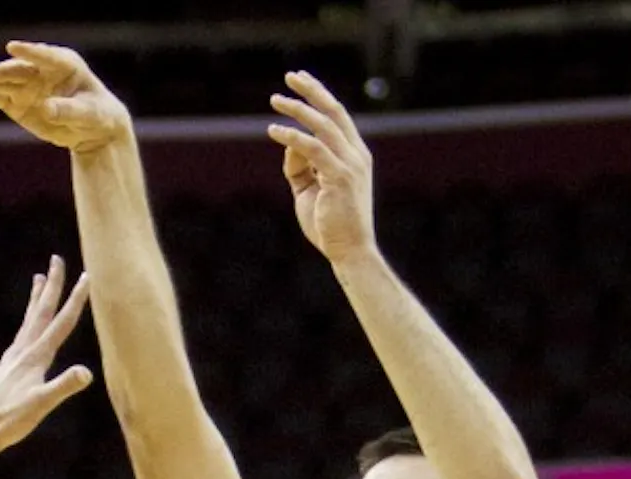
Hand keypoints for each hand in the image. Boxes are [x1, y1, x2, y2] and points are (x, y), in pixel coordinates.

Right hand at [0, 41, 129, 152]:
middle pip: (18, 69)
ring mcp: (27, 85)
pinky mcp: (17, 101)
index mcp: (64, 64)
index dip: (29, 52)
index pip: (44, 56)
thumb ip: (68, 110)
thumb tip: (46, 108)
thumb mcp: (88, 114)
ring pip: (3, 82)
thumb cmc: (96, 114)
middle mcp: (41, 70)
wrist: (90, 128)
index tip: (11, 47)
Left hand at [0, 255, 92, 457]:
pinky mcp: (7, 367)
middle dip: (52, 285)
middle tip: (57, 259)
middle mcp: (23, 351)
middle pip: (41, 311)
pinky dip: (28, 321)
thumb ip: (63, 387)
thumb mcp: (40, 405)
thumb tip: (86, 372)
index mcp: (36, 357)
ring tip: (38, 278)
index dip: (76, 299)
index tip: (87, 276)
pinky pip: (22, 334)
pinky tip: (28, 326)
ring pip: (29, 320)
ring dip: (36, 297)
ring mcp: (13, 358)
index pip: (61, 322)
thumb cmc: (9, 421)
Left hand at [268, 72, 377, 265]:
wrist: (349, 251)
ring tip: (275, 100)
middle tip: (290, 76)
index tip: (300, 82)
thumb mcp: (309, 189)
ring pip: (323, 126)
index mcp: (354, 155)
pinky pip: (313, 149)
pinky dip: (292, 138)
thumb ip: (299, 166)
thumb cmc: (329, 223)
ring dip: (297, 110)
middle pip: (333, 112)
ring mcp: (351, 165)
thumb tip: (287, 144)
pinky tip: (274, 131)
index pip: (338, 117)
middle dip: (312, 91)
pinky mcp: (340, 178)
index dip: (319, 96)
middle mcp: (357, 155)